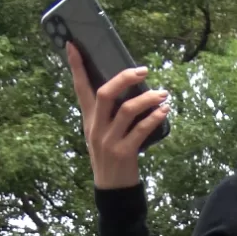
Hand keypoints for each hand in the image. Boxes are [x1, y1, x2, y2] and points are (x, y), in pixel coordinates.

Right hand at [66, 42, 169, 189]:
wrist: (113, 191)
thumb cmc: (110, 158)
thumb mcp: (100, 135)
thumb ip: (107, 115)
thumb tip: (124, 91)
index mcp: (89, 120)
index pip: (80, 89)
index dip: (76, 67)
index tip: (72, 44)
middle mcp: (96, 128)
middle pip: (105, 93)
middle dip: (124, 78)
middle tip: (143, 70)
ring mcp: (109, 141)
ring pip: (127, 110)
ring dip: (148, 99)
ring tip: (163, 94)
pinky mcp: (124, 153)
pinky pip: (141, 130)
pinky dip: (154, 118)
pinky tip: (164, 112)